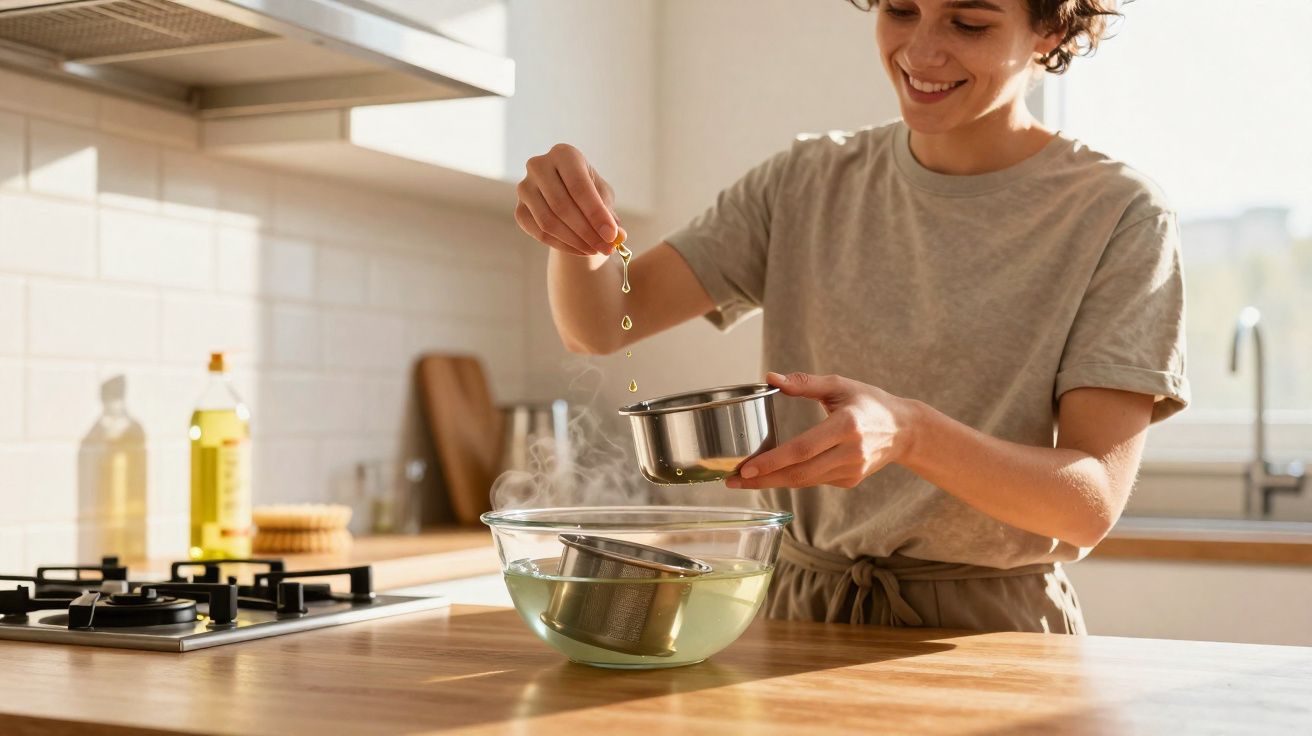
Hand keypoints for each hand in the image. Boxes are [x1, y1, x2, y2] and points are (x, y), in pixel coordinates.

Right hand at [515, 143, 626, 255]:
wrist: (568, 198)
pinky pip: (539, 233)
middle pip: (561, 206)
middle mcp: (539, 166)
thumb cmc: (590, 193)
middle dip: (587, 232)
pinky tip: (581, 250)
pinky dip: (563, 245)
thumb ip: (610, 215)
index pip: (578, 186)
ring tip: (596, 250)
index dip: (596, 213)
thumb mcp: (604, 198)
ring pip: (548, 222)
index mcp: (564, 154)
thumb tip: (619, 236)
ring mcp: (525, 188)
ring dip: (575, 241)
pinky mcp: (519, 210)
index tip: (612, 236)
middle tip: (607, 248)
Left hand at [724, 372, 919, 489]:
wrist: (904, 430)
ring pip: (804, 481)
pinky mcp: (850, 480)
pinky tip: (771, 476)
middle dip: (763, 479)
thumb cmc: (869, 402)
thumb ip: (805, 382)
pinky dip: (791, 478)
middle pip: (799, 473)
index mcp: (846, 426)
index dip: (773, 461)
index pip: (802, 449)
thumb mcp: (840, 385)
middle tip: (732, 481)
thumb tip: (770, 377)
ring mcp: (851, 470)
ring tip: (743, 481)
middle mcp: (850, 452)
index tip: (746, 467)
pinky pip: (815, 481)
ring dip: (772, 483)